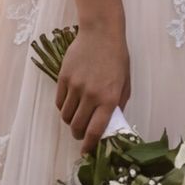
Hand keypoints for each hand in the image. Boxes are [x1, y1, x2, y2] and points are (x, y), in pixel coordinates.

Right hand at [54, 23, 130, 144]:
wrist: (101, 33)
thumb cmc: (117, 58)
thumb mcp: (125, 83)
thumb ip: (117, 105)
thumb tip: (109, 124)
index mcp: (109, 99)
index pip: (95, 130)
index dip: (89, 145)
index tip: (86, 152)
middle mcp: (90, 95)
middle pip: (77, 126)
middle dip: (78, 134)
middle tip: (81, 134)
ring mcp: (75, 86)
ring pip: (65, 116)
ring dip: (70, 122)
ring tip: (75, 118)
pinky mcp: (63, 78)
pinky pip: (59, 102)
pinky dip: (63, 107)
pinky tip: (70, 104)